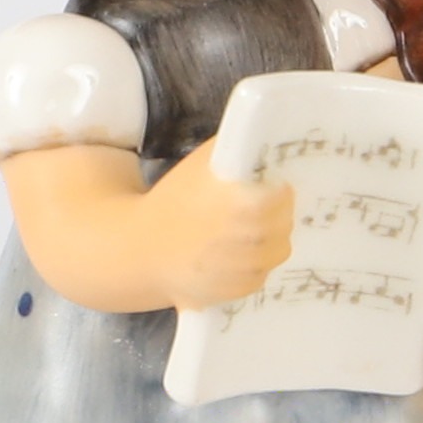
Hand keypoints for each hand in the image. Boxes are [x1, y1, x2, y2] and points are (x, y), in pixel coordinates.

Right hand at [137, 154, 295, 307]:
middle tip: (255, 208)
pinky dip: (254, 265)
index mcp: (239, 206)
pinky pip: (261, 276)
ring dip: (268, 240)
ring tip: (245, 230)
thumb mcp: (202, 163)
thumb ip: (236, 146)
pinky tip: (235, 252)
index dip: (277, 191)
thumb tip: (268, 129)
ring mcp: (237, 272)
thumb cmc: (173, 199)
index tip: (267, 187)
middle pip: (284, 225)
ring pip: (278, 252)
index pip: (284, 197)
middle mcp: (242, 243)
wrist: (137, 248)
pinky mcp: (231, 294)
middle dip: (275, 215)